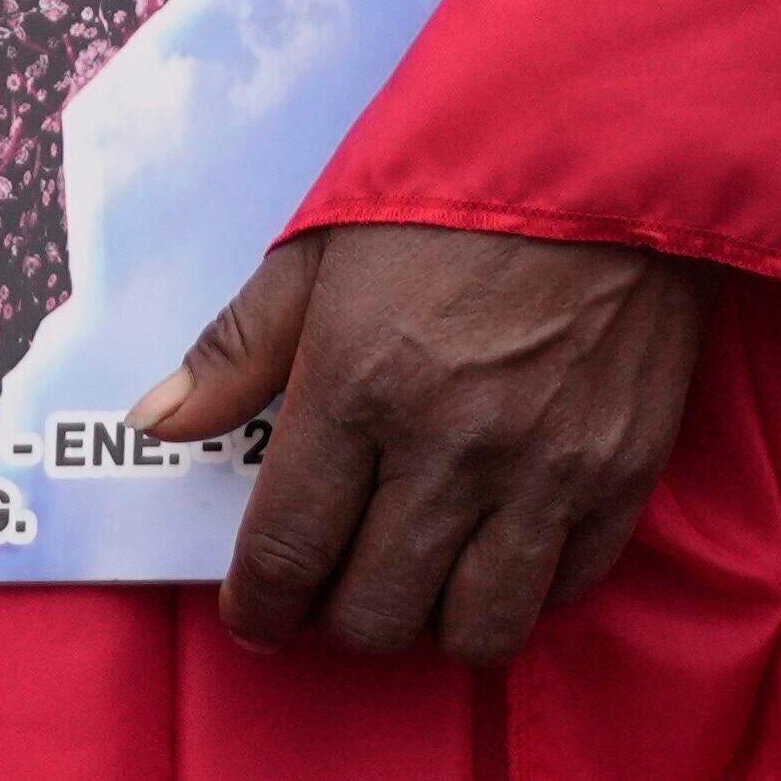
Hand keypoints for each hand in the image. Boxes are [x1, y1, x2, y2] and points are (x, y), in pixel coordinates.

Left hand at [131, 226, 701, 657]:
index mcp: (357, 384)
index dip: (260, 608)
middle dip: (340, 617)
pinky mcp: (622, 473)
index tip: (257, 617)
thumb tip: (158, 424)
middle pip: (377, 614)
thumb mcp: (321, 252)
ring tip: (422, 579)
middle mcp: (449, 444)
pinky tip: (500, 550)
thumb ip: (238, 348)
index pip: (288, 553)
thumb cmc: (450, 191)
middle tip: (339, 582)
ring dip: (435, 623)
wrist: (605, 149)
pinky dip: (525, 592)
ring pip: (475, 630)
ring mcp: (544, 468)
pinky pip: (564, 590)